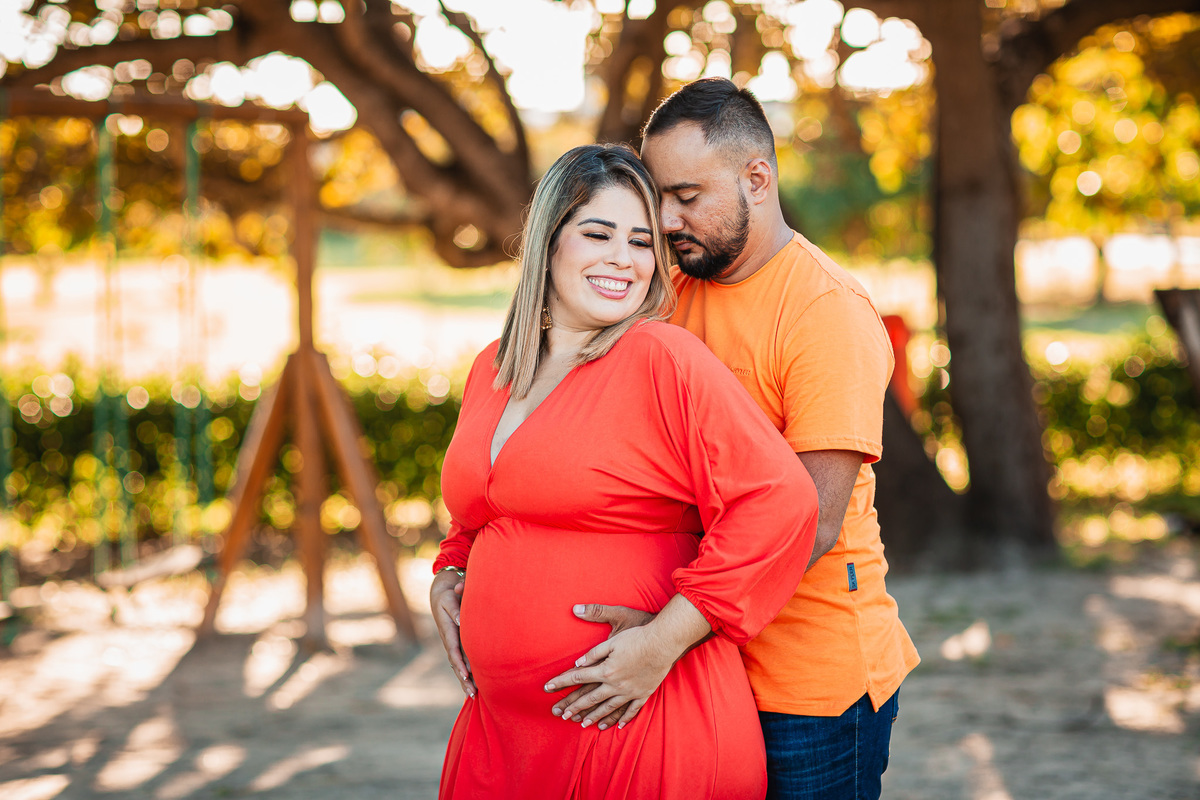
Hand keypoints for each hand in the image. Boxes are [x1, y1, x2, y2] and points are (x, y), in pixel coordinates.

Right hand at [430, 569, 474, 697]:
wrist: (441, 595)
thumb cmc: (448, 595)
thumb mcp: (449, 599)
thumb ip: (454, 609)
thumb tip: (459, 620)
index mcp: (448, 632)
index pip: (454, 651)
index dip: (460, 664)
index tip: (467, 676)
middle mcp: (449, 641)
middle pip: (456, 664)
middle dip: (464, 679)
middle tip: (472, 693)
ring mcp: (452, 644)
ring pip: (458, 665)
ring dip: (465, 681)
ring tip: (473, 696)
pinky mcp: (456, 644)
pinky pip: (461, 661)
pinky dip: (466, 674)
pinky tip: (473, 686)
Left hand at [550, 604, 653, 726]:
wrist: (664, 643)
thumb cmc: (637, 636)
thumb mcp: (612, 640)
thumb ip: (593, 652)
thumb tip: (577, 663)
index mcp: (606, 669)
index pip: (578, 677)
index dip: (561, 682)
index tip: (547, 688)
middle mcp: (616, 684)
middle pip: (590, 697)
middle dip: (574, 706)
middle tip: (562, 715)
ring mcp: (630, 691)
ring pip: (609, 707)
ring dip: (595, 715)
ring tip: (584, 724)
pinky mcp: (643, 693)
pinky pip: (632, 709)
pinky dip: (624, 718)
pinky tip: (618, 726)